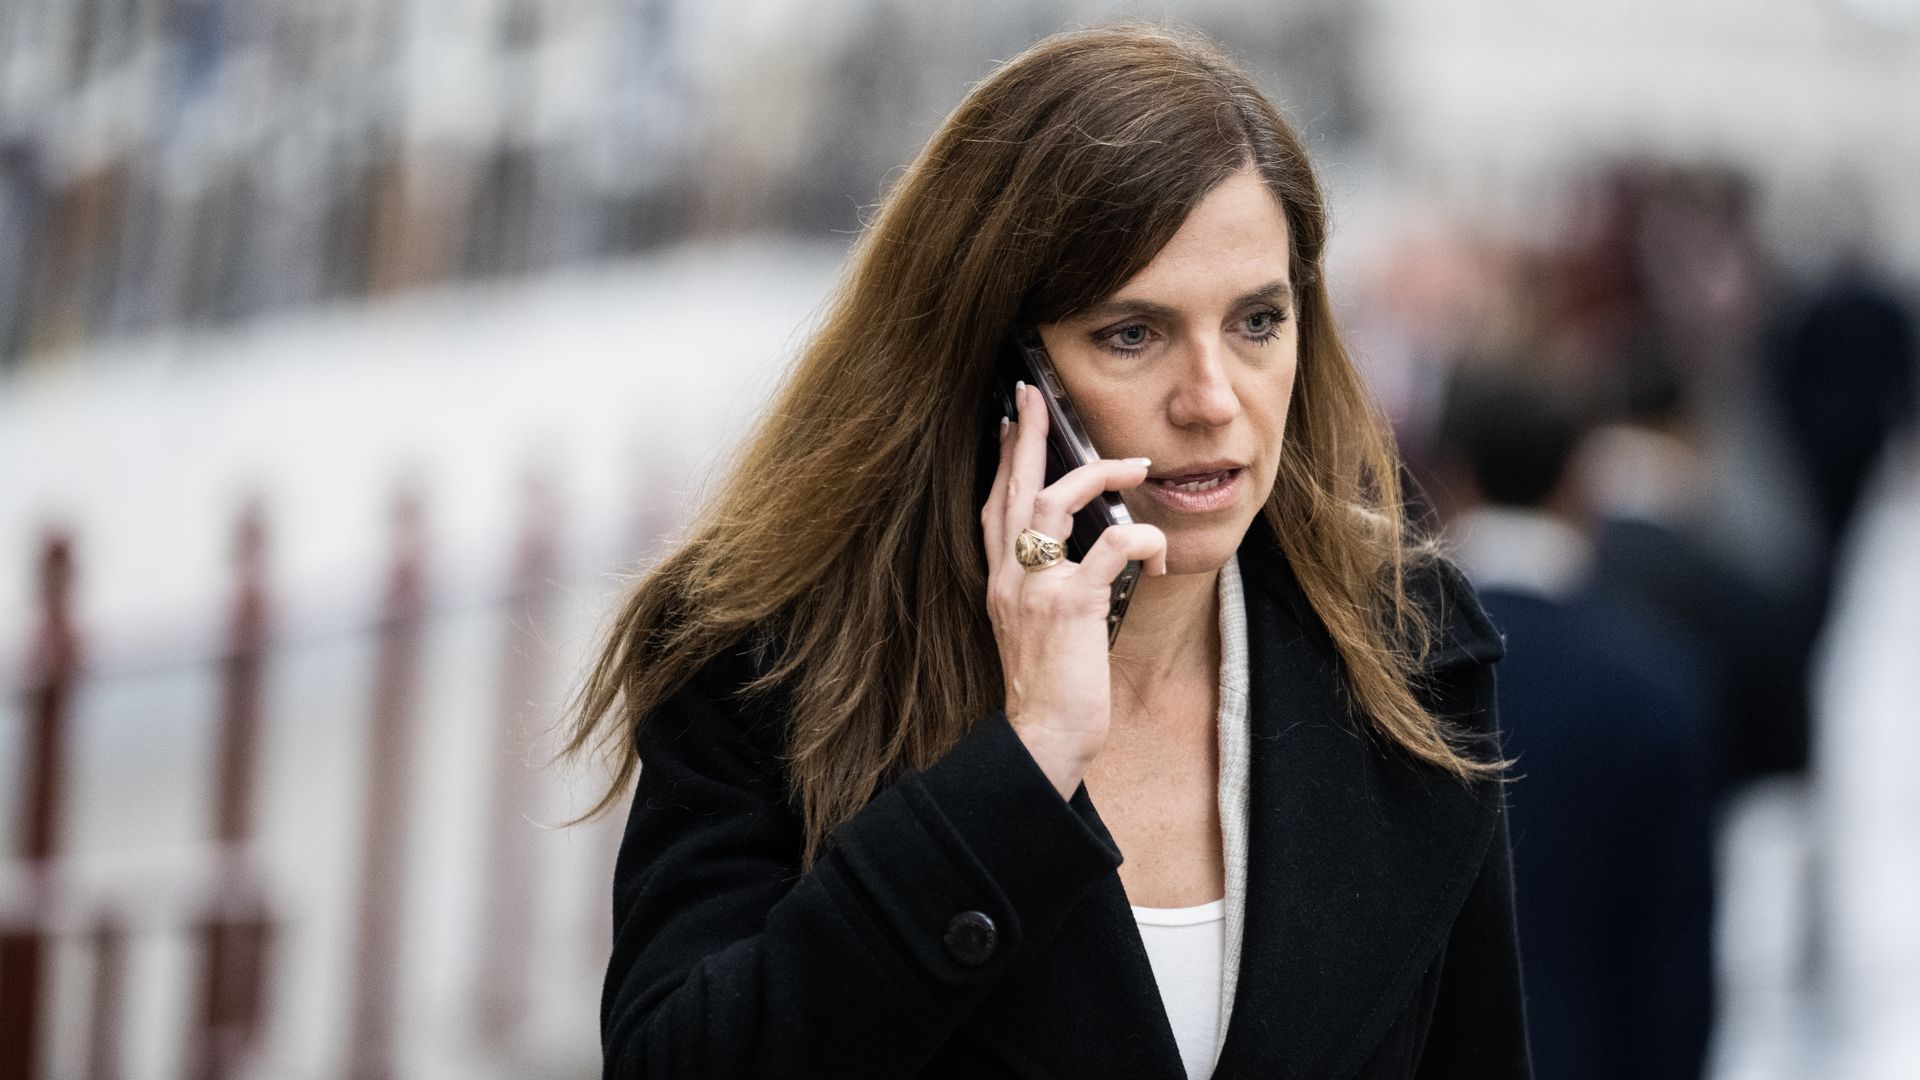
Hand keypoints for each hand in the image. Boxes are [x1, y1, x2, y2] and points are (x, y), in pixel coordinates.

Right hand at [980, 381, 1166, 798]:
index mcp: (1000, 580)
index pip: (994, 505)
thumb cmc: (1048, 688)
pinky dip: (1139, 538)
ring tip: (1135, 465)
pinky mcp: (1070, 606)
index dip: (1003, 459)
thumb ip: (1043, 587)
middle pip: (1013, 488)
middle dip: (1026, 437)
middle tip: (1035, 395)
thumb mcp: (1035, 627)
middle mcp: (1009, 577)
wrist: (1042, 737)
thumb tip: (1073, 554)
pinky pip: (1108, 548)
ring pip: (1054, 504)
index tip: (1011, 421)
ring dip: (1098, 476)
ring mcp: (1035, 589)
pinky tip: (1157, 550)